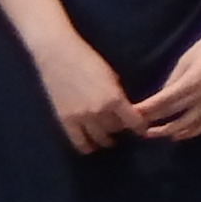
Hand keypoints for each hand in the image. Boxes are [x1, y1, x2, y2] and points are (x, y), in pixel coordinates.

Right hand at [31, 32, 138, 153]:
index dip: (139, 127)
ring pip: (98, 138)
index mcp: (114, 98)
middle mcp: (99, 111)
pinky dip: (87, 146)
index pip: (133, 121)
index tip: (142, 130)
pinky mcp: (65, 120)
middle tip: (120, 128)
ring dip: (105, 139)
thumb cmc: (88, 59)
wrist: (58, 55)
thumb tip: (125, 110)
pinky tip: (91, 146)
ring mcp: (81, 117)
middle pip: (115, 130)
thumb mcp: (112, 76)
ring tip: (107, 138)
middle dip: (120, 130)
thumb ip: (118, 95)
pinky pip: (78, 142)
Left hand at [129, 13, 200, 140]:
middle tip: (137, 128)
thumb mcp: (186, 59)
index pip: (162, 102)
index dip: (145, 111)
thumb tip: (160, 98)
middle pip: (173, 116)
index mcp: (191, 82)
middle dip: (153, 123)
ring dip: (170, 132)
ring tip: (154, 134)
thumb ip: (173, 80)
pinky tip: (180, 135)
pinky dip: (192, 132)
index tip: (131, 116)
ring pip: (189, 126)